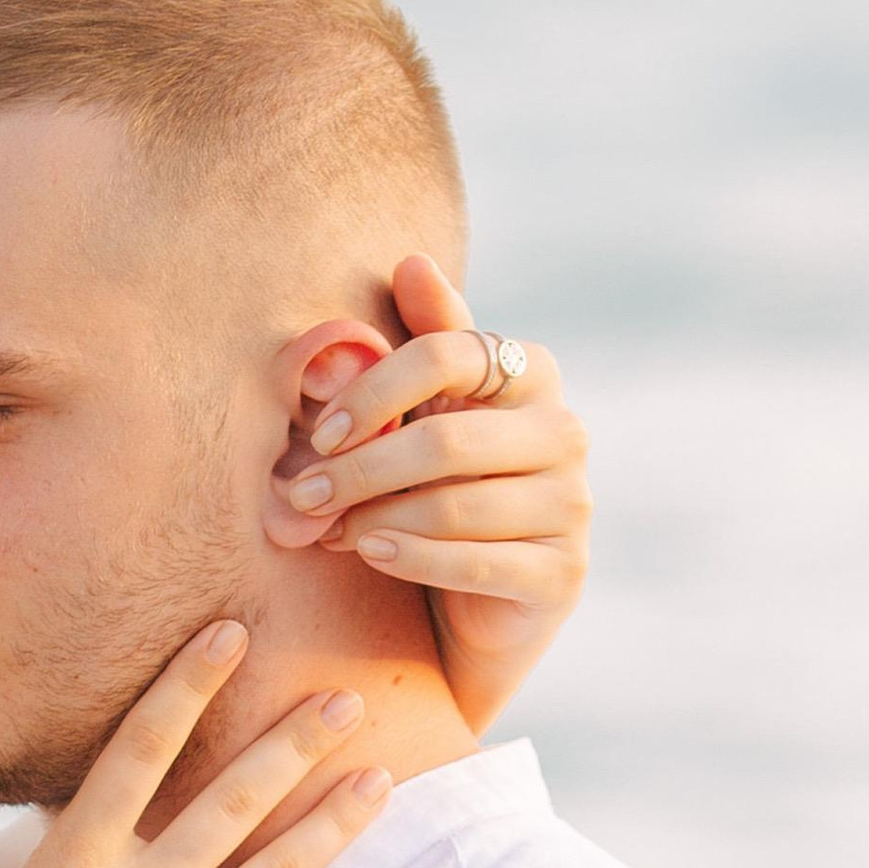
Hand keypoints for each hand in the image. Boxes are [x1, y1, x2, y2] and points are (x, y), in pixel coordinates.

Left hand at [267, 256, 590, 736]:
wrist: (472, 607)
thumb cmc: (437, 489)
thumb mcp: (425, 414)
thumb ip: (423, 344)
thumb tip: (412, 260)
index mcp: (532, 375)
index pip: (450, 353)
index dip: (375, 389)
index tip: (319, 429)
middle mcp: (565, 433)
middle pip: (446, 439)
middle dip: (358, 470)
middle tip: (298, 495)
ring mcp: (571, 508)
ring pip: (454, 505)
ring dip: (374, 518)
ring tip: (324, 531)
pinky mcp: (561, 576)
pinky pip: (474, 562)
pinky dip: (409, 557)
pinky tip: (368, 552)